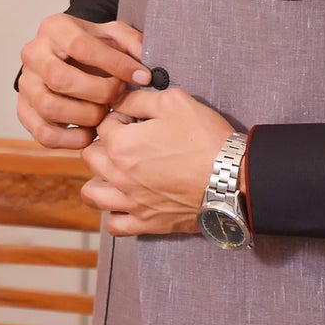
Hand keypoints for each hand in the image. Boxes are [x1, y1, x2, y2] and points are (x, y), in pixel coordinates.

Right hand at [17, 14, 148, 149]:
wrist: (66, 57)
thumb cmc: (91, 47)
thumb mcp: (113, 35)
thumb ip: (132, 44)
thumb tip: (144, 69)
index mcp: (54, 28)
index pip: (80, 46)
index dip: (115, 64)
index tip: (142, 76)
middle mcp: (33, 54)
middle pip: (60, 78)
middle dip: (99, 92)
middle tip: (119, 95)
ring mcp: (26, 85)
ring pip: (49, 107)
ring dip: (86, 115)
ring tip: (104, 113)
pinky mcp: (25, 112)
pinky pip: (45, 134)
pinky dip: (73, 139)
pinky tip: (91, 131)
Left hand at [79, 85, 233, 235]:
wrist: (233, 179)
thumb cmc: (205, 139)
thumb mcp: (173, 101)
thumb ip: (138, 98)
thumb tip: (119, 99)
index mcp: (121, 145)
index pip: (102, 125)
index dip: (118, 116)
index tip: (135, 118)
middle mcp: (119, 176)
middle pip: (90, 156)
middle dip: (103, 144)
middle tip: (127, 140)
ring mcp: (131, 202)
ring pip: (92, 193)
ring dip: (98, 179)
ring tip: (116, 170)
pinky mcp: (147, 223)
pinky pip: (115, 225)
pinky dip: (114, 213)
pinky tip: (125, 200)